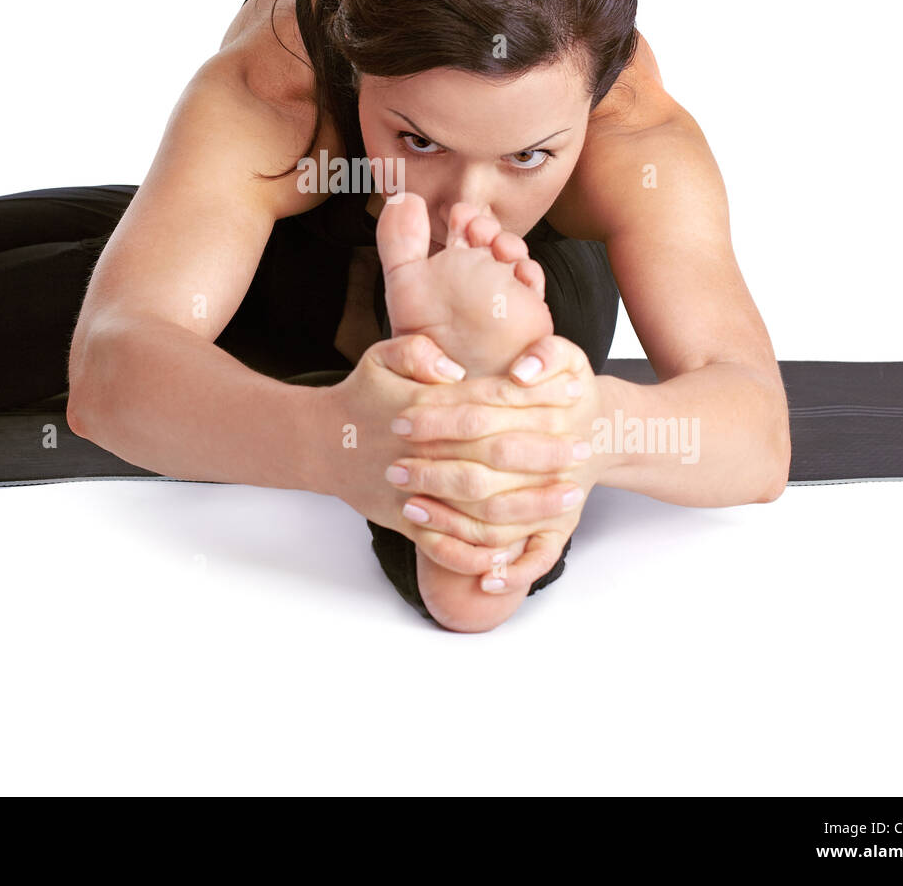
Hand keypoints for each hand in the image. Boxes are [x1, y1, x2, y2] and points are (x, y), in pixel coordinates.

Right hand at [321, 332, 591, 577]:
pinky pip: (447, 544)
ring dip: (529, 504)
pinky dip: (481, 552)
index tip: (571, 393)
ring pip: (480, 504)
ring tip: (570, 496)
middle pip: (493, 453)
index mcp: (423, 406)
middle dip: (543, 452)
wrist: (319, 444)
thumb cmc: (360, 396)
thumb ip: (416, 351)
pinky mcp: (406, 521)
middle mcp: (423, 450)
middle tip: (584, 449)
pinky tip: (518, 549)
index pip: (488, 400)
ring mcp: (415, 490)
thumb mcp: (381, 356)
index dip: (533, 397)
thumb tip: (455, 369)